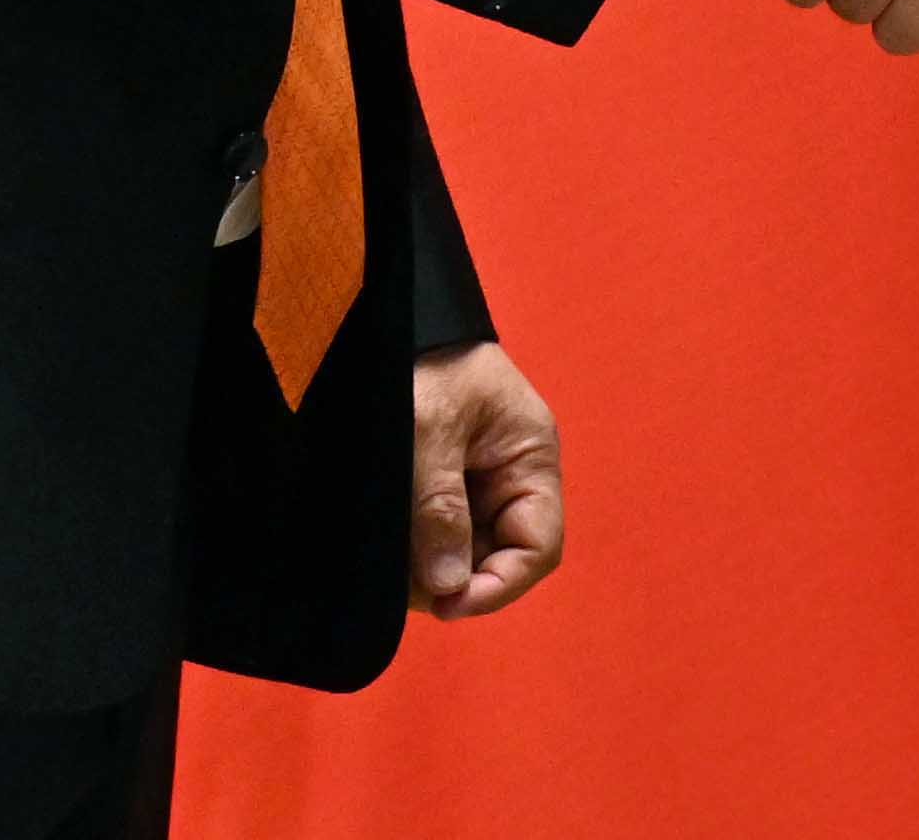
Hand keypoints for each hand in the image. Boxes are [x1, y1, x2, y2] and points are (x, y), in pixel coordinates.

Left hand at [406, 340, 561, 619]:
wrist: (380, 315)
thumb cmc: (420, 357)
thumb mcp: (429, 429)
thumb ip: (440, 506)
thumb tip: (448, 584)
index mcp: (530, 456)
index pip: (538, 546)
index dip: (500, 585)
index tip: (446, 603)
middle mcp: (509, 475)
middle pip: (497, 556)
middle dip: (454, 578)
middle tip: (401, 585)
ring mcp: (474, 480)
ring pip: (462, 550)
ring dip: (428, 565)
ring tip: (387, 561)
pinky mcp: (439, 481)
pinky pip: (436, 530)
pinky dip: (413, 546)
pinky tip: (386, 543)